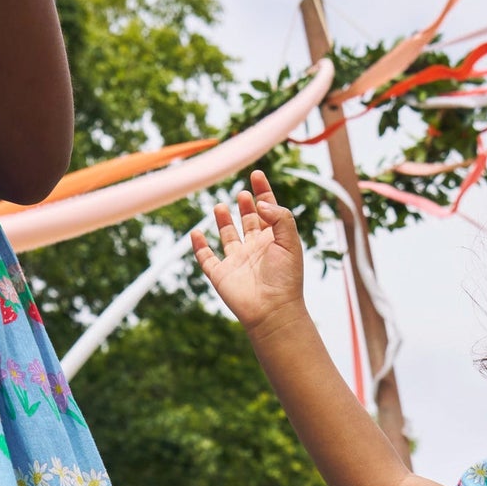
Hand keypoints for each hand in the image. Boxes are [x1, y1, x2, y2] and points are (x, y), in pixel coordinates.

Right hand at [192, 170, 305, 335]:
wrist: (272, 311)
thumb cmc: (286, 279)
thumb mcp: (290, 242)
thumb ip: (279, 217)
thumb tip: (259, 203)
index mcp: (273, 241)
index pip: (267, 210)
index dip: (263, 192)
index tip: (257, 174)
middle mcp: (255, 250)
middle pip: (248, 221)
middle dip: (245, 206)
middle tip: (243, 193)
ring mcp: (237, 262)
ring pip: (228, 236)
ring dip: (224, 220)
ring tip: (222, 206)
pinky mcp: (221, 275)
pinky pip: (206, 258)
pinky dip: (199, 246)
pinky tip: (196, 233)